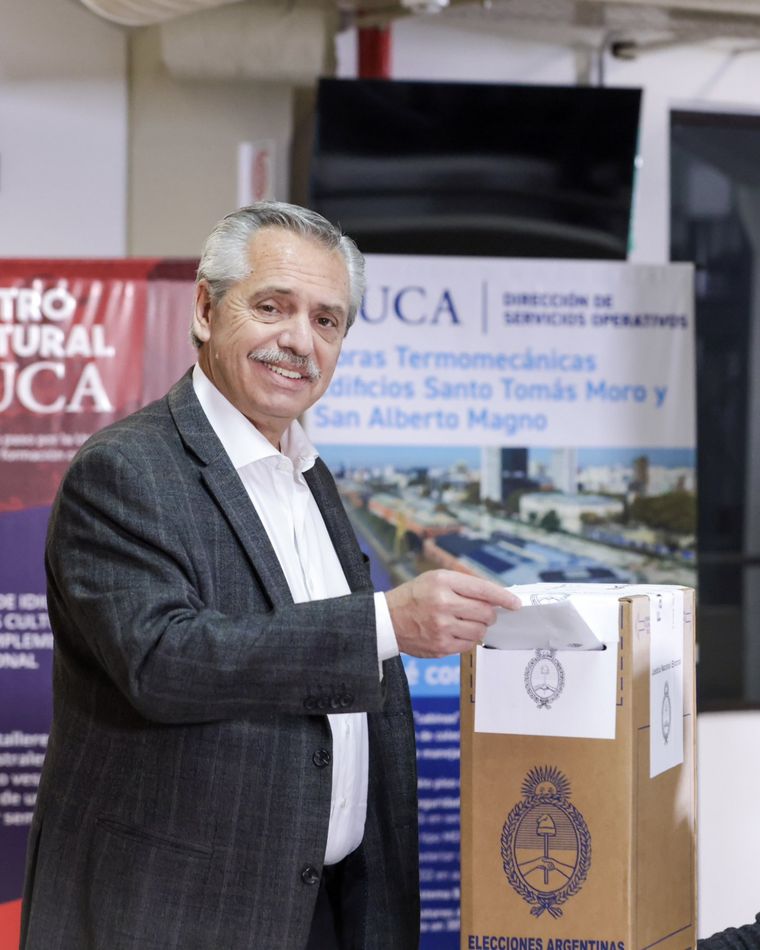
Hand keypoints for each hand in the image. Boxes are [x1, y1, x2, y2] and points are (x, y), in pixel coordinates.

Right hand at [384, 570, 519, 658]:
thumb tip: (496, 599)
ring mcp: (441, 627)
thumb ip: (465, 585)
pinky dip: (468, 639)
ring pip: (480, 631)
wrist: (387, 619)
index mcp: (443, 582)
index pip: (483, 589)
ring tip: (466, 622)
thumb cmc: (416, 596)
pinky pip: (469, 645)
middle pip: (485, 613)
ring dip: (479, 627)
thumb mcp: (436, 579)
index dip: (503, 598)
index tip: (515, 604)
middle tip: (484, 613)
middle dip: (489, 614)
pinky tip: (456, 633)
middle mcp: (442, 603)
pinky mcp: (440, 646)